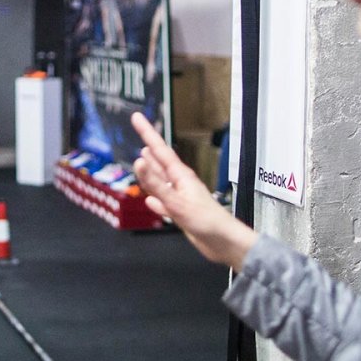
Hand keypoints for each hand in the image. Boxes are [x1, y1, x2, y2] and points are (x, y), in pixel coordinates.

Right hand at [130, 112, 255, 271]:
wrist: (224, 243)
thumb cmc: (206, 221)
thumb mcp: (177, 202)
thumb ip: (156, 184)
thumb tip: (138, 161)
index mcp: (181, 176)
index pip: (159, 149)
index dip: (147, 132)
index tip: (136, 117)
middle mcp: (180, 183)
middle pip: (159, 160)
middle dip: (148, 144)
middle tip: (139, 129)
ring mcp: (181, 198)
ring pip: (161, 180)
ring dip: (151, 169)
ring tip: (143, 157)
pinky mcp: (181, 212)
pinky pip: (164, 202)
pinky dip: (155, 198)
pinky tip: (150, 201)